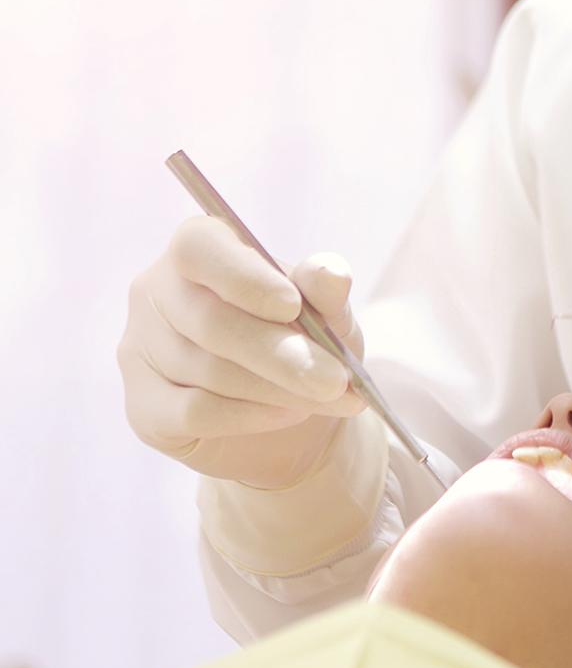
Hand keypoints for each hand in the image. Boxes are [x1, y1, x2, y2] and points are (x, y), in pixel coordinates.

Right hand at [120, 217, 367, 487]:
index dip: (244, 277)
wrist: (290, 419)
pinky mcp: (143, 408)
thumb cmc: (306, 343)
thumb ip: (327, 293)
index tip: (292, 306)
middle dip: (281, 353)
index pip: (199, 248)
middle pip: (210, 322)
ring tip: (327, 395)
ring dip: (278, 388)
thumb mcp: (328, 315)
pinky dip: (250, 415)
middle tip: (336, 379)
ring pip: (208, 371)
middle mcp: (155, 293)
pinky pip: (194, 413)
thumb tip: (331, 274)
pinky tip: (287, 413)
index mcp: (199, 250)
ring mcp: (139, 350)